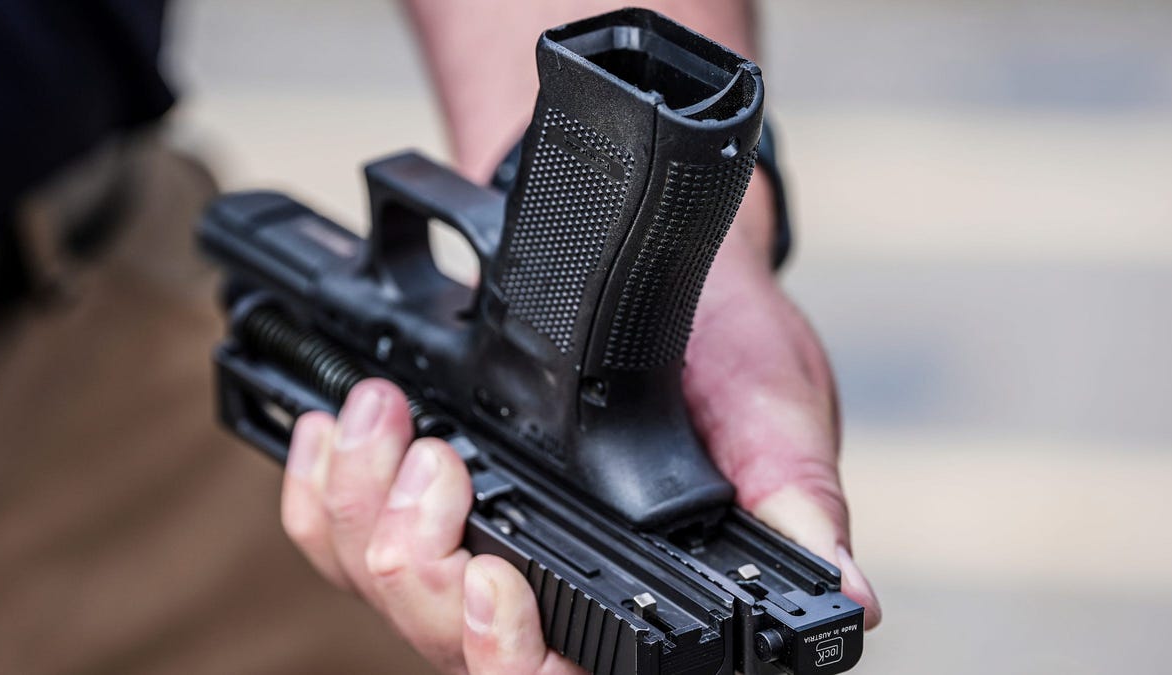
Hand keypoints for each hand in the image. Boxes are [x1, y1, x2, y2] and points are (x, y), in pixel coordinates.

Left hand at [279, 172, 877, 673]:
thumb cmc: (724, 337)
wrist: (655, 260)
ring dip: (363, 511)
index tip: (493, 581)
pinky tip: (336, 437)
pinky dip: (322, 491)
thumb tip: (849, 596)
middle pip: (452, 647)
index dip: (515, 659)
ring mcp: (483, 548)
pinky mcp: (429, 503)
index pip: (571, 673)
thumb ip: (790, 498)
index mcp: (647, 590)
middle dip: (421, 567)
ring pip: (384, 594)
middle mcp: (557, 589)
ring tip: (388, 419)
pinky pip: (338, 536)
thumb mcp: (773, 406)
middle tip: (435, 466)